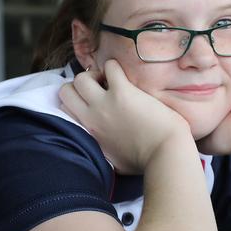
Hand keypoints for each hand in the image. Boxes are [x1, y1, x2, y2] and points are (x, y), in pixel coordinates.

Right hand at [59, 59, 190, 173]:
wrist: (165, 155)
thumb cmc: (145, 162)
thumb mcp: (113, 163)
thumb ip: (102, 151)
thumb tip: (100, 149)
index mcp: (89, 133)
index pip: (65, 109)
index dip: (76, 101)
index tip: (91, 100)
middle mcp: (92, 117)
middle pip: (66, 90)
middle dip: (81, 85)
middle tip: (100, 88)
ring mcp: (105, 103)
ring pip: (82, 77)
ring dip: (95, 74)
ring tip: (110, 81)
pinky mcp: (123, 92)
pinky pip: (109, 67)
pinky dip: (114, 67)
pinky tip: (124, 75)